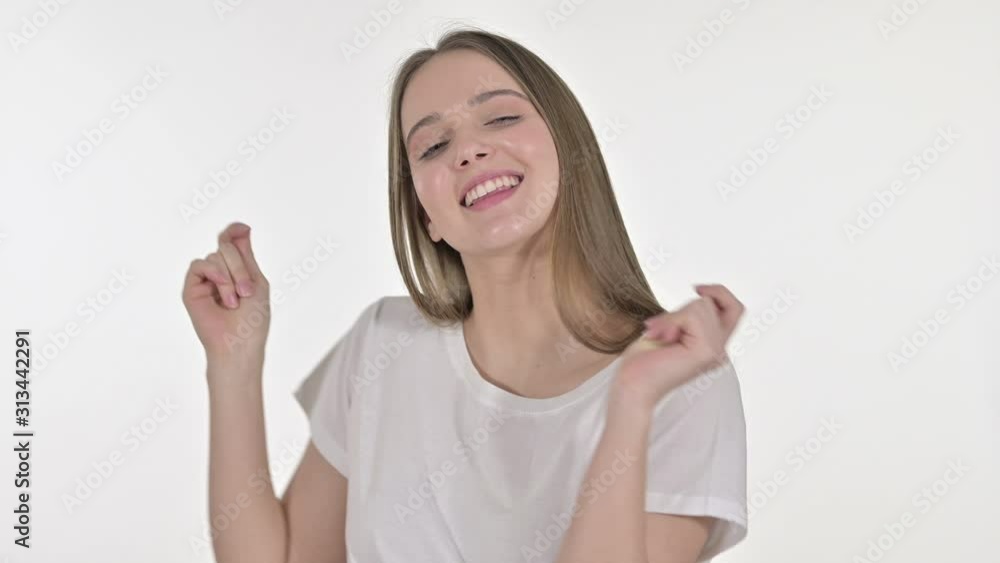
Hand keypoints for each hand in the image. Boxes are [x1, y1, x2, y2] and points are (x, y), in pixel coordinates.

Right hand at [182, 222, 271, 365]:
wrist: (239, 343)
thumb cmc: (252, 319)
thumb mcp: (256, 281)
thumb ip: (245, 255)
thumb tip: (241, 227)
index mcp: (238, 271)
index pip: (232, 243)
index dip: (234, 232)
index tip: (243, 228)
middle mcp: (220, 273)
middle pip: (226, 247)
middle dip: (240, 267)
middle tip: (247, 292)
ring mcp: (205, 280)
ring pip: (216, 256)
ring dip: (231, 278)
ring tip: (235, 301)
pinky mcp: (191, 288)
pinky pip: (199, 264)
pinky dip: (214, 274)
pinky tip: (223, 292)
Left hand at [610, 284, 743, 414]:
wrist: (631, 387)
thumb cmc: (643, 362)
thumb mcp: (670, 328)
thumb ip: (690, 317)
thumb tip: (703, 296)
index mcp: (712, 346)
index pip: (734, 308)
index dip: (719, 292)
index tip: (696, 288)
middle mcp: (719, 350)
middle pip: (714, 302)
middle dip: (682, 309)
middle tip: (661, 331)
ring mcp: (715, 351)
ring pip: (702, 306)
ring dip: (673, 316)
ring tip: (659, 337)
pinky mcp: (706, 351)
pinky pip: (692, 315)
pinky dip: (671, 321)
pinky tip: (659, 337)